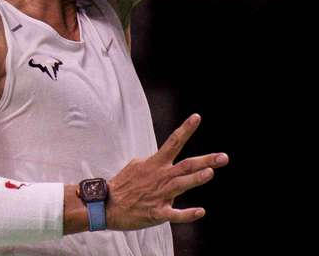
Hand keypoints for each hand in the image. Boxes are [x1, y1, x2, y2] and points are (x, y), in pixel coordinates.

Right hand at [106, 114, 228, 229]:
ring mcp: (159, 195)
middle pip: (185, 166)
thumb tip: (164, 159)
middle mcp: (160, 177)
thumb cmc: (123, 185)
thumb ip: (154, 163)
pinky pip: (175, 214)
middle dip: (205, 160)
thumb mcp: (136, 166)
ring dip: (195, 179)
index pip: (172, 142)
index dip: (185, 129)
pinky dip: (188, 213)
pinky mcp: (157, 212)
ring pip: (181, 185)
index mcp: (154, 164)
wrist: (107, 204)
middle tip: (223, 157)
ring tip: (210, 173)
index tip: (196, 117)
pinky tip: (201, 211)